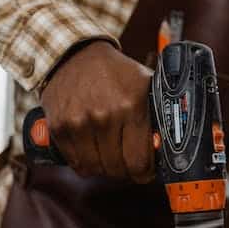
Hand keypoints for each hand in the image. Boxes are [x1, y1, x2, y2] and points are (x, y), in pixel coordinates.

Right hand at [41, 40, 153, 181]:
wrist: (76, 55)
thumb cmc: (114, 72)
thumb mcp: (144, 83)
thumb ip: (159, 111)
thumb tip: (168, 142)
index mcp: (131, 105)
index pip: (139, 160)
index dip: (144, 172)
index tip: (146, 171)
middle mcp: (105, 115)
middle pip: (117, 168)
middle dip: (126, 170)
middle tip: (128, 162)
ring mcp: (79, 122)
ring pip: (96, 169)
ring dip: (104, 168)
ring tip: (110, 156)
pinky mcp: (60, 127)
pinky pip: (76, 163)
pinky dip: (85, 164)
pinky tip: (92, 152)